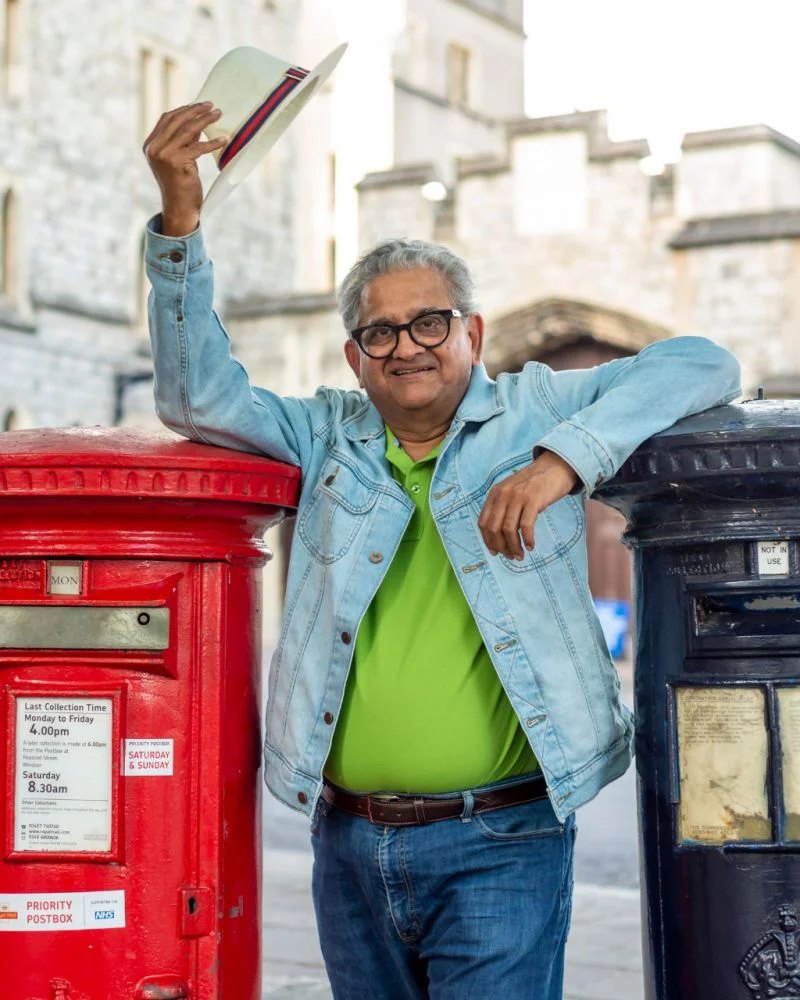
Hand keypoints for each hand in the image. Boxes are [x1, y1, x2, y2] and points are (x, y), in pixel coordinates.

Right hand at [143, 102, 226, 235]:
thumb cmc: (181, 184)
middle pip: (176, 120)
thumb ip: (183, 141)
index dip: (184, 110)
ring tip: (218, 115)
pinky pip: (198, 147)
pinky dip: (212, 142)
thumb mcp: (180, 158)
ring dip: (205, 121)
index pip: (167, 119)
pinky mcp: (176, 162)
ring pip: (187, 130)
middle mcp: (154, 148)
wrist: (179, 208)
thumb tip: (197, 122)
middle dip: (195, 110)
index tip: (200, 106)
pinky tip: (222, 140)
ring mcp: (163, 155)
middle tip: (211, 105)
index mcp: (150, 145)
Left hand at [478, 450, 578, 559]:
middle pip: (494, 529)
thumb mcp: (512, 491)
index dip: (488, 540)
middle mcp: (503, 494)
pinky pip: (525, 526)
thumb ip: (503, 508)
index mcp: (495, 493)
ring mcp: (517, 496)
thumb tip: (498, 537)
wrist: (555, 466)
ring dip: (514, 547)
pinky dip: (527, 540)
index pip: (483, 523)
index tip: (495, 552)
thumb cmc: (534, 484)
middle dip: (501, 547)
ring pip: (509, 530)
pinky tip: (531, 546)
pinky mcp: (533, 500)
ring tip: (520, 555)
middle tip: (510, 556)